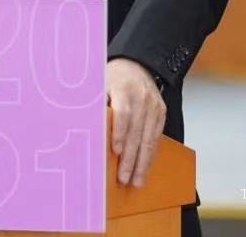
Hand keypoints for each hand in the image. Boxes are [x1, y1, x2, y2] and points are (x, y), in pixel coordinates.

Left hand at [106, 57, 165, 186]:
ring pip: (149, 138)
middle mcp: (141, 97)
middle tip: (124, 178)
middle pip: (137, 131)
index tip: (115, 150)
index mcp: (123, 88)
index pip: (123, 112)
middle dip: (130, 158)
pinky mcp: (161, 112)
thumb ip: (94, 105)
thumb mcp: (98, 84)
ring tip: (137, 181)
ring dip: (143, 162)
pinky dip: (151, 154)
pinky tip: (145, 167)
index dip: (119, 132)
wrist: (137, 64)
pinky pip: (157, 137)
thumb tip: (84, 128)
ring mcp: (153, 105)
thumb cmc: (112, 78)